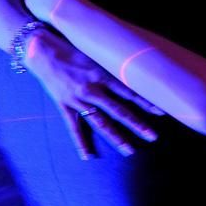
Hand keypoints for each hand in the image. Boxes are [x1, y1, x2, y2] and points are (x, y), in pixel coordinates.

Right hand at [25, 28, 164, 159]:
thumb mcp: (97, 55)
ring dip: (116, 137)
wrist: (43, 51)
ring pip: (101, 122)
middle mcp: (92, 89)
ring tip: (129, 150)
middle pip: (119, 110)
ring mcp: (78, 99)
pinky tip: (87, 156)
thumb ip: (113, 66)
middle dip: (137, 124)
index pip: (130, 91)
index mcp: (103, 74)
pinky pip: (73, 127)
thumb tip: (133, 71)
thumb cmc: (73, 49)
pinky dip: (80, 143)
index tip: (162, 112)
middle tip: (153, 136)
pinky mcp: (64, 105)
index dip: (146, 102)